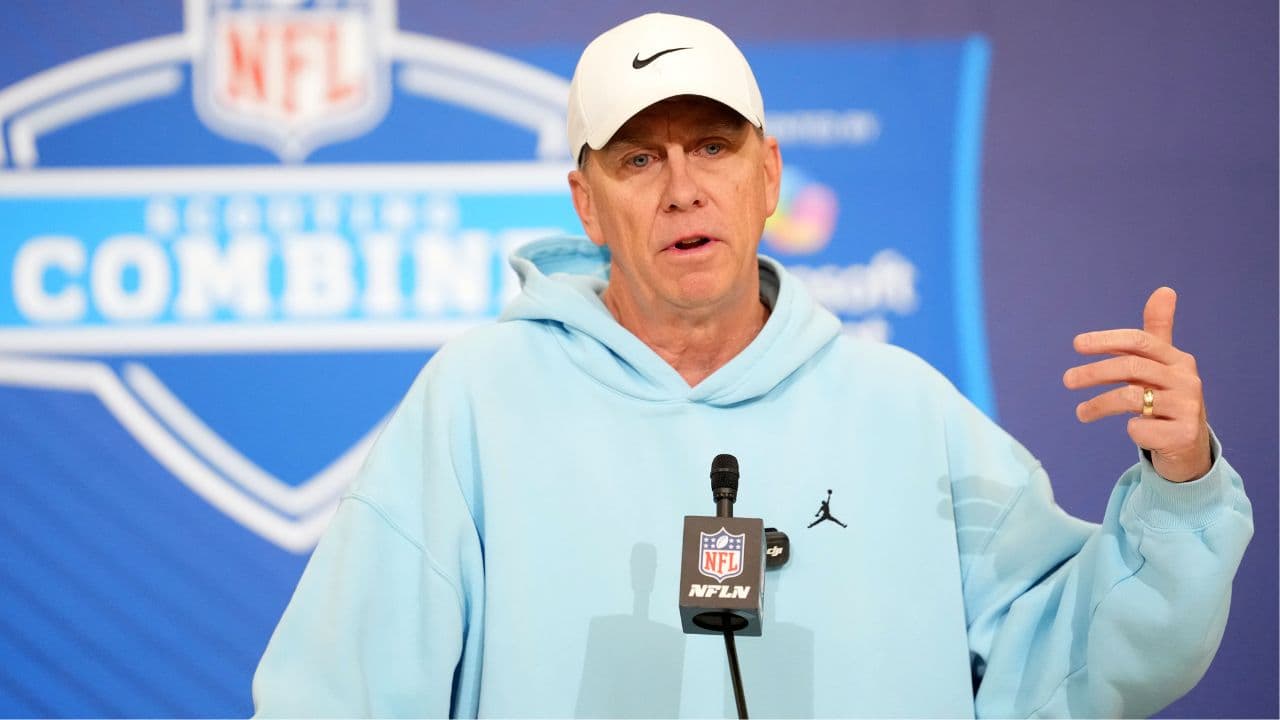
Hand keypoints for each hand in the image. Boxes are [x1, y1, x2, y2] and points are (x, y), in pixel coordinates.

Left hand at [1062, 287, 1211, 482]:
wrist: (1190, 446)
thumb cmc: (1167, 399)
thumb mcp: (1162, 365)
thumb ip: (1157, 331)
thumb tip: (1165, 289)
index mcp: (1178, 359)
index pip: (1139, 341)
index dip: (1106, 340)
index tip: (1076, 344)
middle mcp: (1187, 380)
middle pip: (1131, 367)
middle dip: (1093, 373)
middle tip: (1067, 380)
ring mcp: (1189, 407)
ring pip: (1131, 398)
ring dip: (1098, 405)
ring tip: (1080, 413)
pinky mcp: (1184, 435)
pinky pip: (1141, 428)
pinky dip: (1130, 430)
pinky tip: (1131, 430)